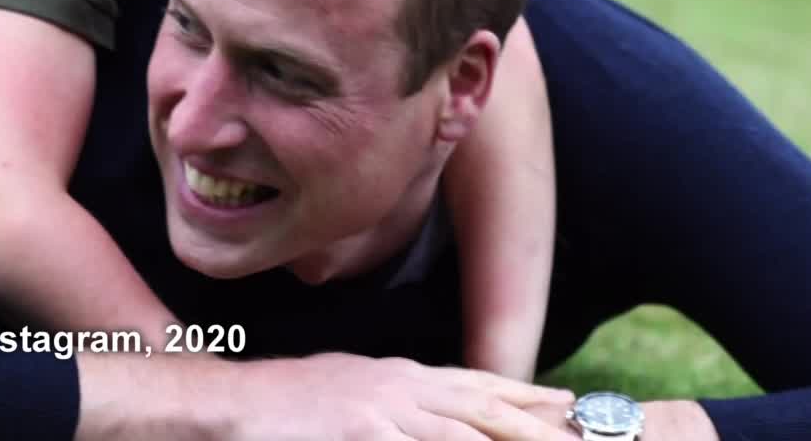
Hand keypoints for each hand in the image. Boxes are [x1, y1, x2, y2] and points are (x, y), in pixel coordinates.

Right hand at [228, 354, 575, 440]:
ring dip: (509, 438)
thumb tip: (423, 421)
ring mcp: (380, 408)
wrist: (230, 404)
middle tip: (580, 432)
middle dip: (534, 419)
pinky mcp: (361, 430)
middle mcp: (397, 385)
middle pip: (481, 402)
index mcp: (397, 376)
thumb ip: (392, 409)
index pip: (473, 383)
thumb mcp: (349, 397)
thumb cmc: (283, 407)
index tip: (563, 402)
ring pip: (462, 428)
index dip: (522, 393)